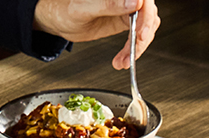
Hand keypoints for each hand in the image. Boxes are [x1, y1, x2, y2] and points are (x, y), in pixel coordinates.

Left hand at [33, 0, 160, 68]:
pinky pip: (139, 36)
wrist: (60, 20)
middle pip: (148, 15)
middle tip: (132, 51)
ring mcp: (129, 9)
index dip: (146, 16)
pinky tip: (124, 59)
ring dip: (137, 47)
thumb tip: (134, 2)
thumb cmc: (67, 9)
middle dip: (142, 36)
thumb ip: (110, 4)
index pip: (144, 0)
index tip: (140, 32)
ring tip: (124, 61)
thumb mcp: (85, 8)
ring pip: (146, 27)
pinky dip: (133, 50)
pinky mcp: (127, 22)